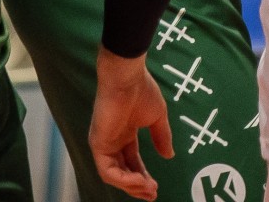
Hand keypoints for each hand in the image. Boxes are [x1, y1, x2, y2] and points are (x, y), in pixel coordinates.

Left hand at [90, 48, 170, 199]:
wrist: (128, 78)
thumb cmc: (142, 91)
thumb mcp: (157, 118)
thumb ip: (162, 137)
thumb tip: (170, 155)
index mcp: (125, 134)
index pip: (132, 162)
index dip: (144, 176)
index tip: (156, 187)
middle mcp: (112, 142)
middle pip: (123, 172)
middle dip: (138, 186)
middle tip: (153, 194)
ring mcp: (103, 144)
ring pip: (114, 175)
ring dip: (132, 185)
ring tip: (149, 189)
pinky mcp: (98, 144)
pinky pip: (107, 171)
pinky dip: (123, 179)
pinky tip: (138, 181)